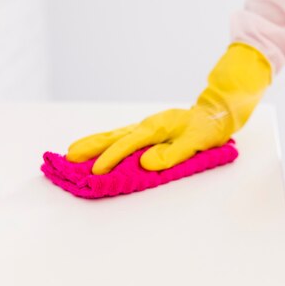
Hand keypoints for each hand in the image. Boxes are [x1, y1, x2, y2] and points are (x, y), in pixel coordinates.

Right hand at [66, 43, 271, 173]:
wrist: (215, 114)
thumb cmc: (207, 129)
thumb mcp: (195, 143)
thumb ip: (172, 154)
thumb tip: (146, 163)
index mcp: (157, 128)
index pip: (129, 144)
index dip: (111, 158)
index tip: (96, 171)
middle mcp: (147, 125)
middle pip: (114, 136)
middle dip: (91, 147)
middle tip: (69, 158)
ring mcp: (146, 127)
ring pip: (115, 135)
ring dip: (94, 144)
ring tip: (72, 152)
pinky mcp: (148, 131)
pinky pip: (122, 137)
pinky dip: (106, 142)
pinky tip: (97, 148)